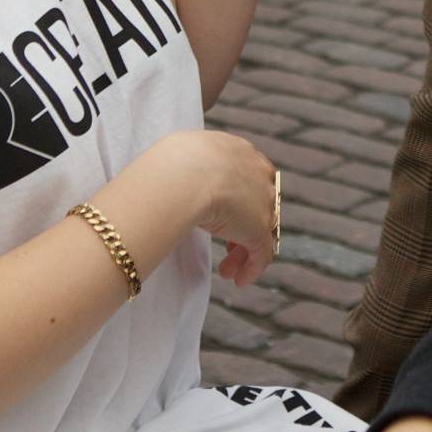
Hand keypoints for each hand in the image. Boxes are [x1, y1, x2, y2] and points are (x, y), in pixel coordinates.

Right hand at [180, 128, 278, 287]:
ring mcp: (263, 201)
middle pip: (256, 204)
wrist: (182, 176)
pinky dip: (252, 268)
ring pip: (260, 230)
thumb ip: (186, 170)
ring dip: (243, 253)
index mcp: (237, 150)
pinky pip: (261, 253)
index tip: (221, 218)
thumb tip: (168, 183)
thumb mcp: (181, 158)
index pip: (245, 178)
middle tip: (226, 249)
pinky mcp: (261, 228)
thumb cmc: (169, 166)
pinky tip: (237, 281)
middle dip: (241, 229)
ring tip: (226, 271)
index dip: (234, 201)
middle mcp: (257, 171)